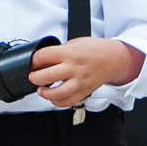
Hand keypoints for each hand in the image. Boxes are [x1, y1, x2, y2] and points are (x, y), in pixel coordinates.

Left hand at [27, 37, 143, 109]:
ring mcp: (79, 82)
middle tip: (33, 77)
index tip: (33, 63)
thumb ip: (59, 51)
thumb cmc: (95, 50)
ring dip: (45, 93)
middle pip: (46, 76)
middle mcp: (74, 68)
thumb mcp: (74, 43)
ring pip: (57, 93)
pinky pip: (67, 102)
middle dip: (35, 78)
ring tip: (41, 90)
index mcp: (69, 53)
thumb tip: (43, 60)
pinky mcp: (83, 92)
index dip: (33, 60)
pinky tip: (53, 97)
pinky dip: (57, 102)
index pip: (43, 56)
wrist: (114, 59)